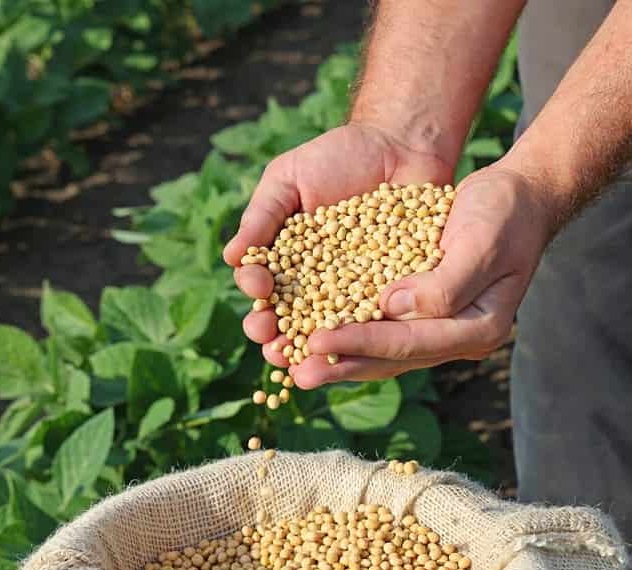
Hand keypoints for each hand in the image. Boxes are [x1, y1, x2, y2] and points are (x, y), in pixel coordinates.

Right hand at [222, 123, 453, 369]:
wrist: (400, 145)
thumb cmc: (337, 157)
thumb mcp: (289, 178)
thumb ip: (262, 216)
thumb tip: (231, 257)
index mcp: (284, 262)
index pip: (262, 288)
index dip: (257, 296)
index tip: (259, 291)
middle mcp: (315, 285)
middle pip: (290, 321)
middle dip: (278, 337)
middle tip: (274, 345)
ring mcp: (354, 293)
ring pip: (330, 331)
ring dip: (315, 350)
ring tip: (306, 361)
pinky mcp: (392, 294)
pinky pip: (377, 319)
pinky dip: (365, 336)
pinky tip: (357, 346)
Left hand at [292, 163, 559, 388]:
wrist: (518, 197)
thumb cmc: (505, 214)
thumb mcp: (482, 241)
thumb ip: (444, 284)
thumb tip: (393, 308)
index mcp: (479, 328)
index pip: (411, 341)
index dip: (362, 343)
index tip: (317, 342)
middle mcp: (458, 337)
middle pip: (393, 358)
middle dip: (341, 364)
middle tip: (297, 374)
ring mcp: (441, 328)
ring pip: (383, 351)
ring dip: (339, 358)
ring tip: (294, 366)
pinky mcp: (423, 312)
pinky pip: (381, 329)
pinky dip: (348, 332)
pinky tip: (312, 335)